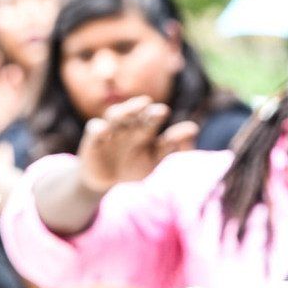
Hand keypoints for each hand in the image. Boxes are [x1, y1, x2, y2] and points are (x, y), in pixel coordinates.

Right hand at [77, 96, 198, 192]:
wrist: (105, 180)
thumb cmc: (133, 167)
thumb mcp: (153, 160)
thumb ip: (171, 146)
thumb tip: (194, 128)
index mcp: (145, 128)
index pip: (153, 119)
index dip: (157, 116)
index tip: (172, 117)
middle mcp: (128, 125)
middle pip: (136, 113)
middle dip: (143, 110)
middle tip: (153, 107)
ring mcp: (111, 129)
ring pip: (116, 115)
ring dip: (125, 111)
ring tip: (135, 108)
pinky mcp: (94, 138)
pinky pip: (95, 128)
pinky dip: (99, 128)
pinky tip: (106, 132)